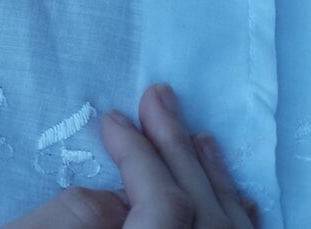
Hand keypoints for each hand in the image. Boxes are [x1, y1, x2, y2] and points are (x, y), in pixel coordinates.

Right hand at [0, 83, 260, 227]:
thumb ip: (71, 218)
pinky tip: (239, 199)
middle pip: (201, 212)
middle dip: (177, 150)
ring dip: (212, 178)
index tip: (111, 118)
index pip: (165, 204)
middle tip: (159, 96)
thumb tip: (110, 193)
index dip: (141, 155)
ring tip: (200, 135)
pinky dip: (238, 220)